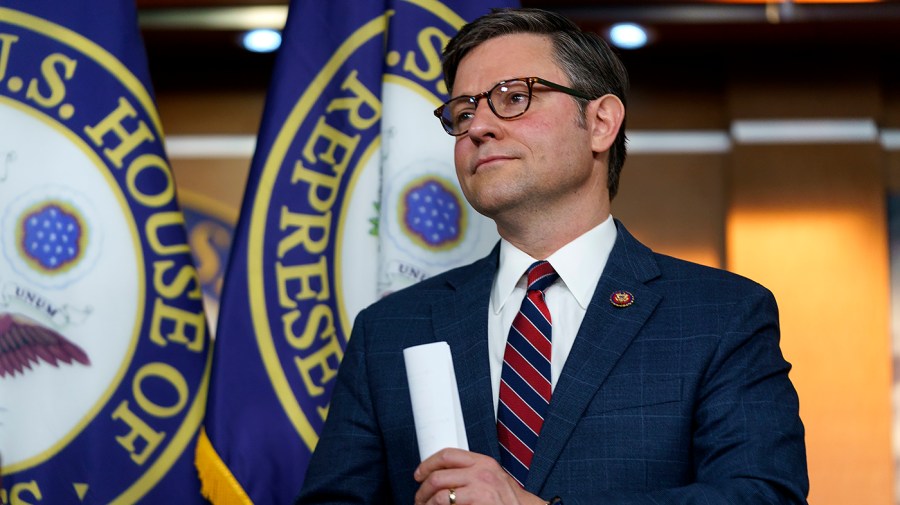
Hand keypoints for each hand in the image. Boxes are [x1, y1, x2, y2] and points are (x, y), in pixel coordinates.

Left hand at [413, 448, 545, 504]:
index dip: (427, 464)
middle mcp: (481, 473)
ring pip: (439, 495)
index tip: (419, 474)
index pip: (447, 455)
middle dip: (422, 490)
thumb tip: (440, 475)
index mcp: (482, 462)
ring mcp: (481, 490)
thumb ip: (470, 472)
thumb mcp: (491, 477)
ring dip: (426, 504)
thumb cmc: (506, 500)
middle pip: (438, 476)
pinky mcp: (480, 503)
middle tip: (419, 499)